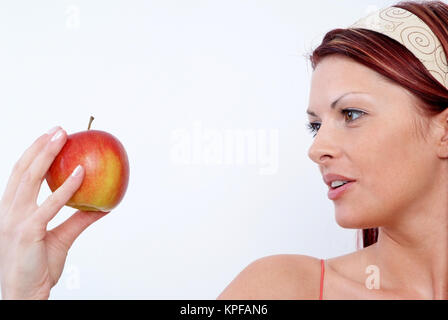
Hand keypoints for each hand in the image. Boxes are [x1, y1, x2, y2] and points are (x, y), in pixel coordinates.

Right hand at [0, 126, 107, 298]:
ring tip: (64, 138)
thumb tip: (101, 206)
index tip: (51, 136)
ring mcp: (16, 220)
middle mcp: (10, 212)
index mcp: (12, 211)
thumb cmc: (37, 267)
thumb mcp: (61, 238)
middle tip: (60, 129)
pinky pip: (51, 205)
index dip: (34, 152)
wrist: (25, 295)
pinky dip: (67, 187)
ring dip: (48, 155)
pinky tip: (81, 173)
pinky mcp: (28, 232)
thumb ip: (78, 220)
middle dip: (40, 146)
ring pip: (31, 180)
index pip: (21, 174)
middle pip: (23, 170)